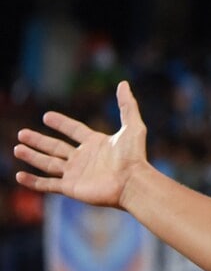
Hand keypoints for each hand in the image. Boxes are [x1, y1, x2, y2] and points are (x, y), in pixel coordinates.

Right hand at [13, 80, 148, 208]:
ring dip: (32, 156)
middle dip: (38, 140)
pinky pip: (47, 184)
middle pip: (56, 147)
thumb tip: (124, 83)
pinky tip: (20, 175)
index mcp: (96, 143)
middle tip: (21, 133)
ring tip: (17, 148)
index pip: (74, 130)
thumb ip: (127, 105)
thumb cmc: (134, 156)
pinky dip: (33, 181)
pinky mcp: (71, 187)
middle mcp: (84, 158)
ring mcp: (76, 173)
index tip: (46, 116)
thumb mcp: (132, 126)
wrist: (132, 182)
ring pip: (48, 164)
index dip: (61, 123)